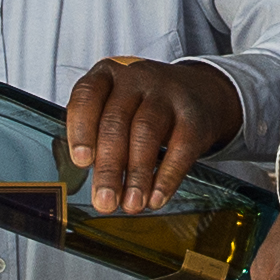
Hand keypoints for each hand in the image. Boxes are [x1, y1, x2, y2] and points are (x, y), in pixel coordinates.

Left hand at [61, 58, 243, 212]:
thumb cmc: (141, 106)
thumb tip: (83, 180)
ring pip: (146, 132)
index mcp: (106, 75)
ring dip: (137, 174)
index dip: (81, 129)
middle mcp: (135, 78)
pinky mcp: (194, 116)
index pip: (88, 96)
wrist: (198, 91)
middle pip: (116, 121)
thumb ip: (95, 136)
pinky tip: (157, 197)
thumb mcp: (114, 106)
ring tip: (131, 204)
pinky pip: (180, 147)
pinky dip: (167, 177)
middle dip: (109, 166)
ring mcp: (166, 94)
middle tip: (105, 201)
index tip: (81, 162)